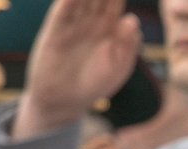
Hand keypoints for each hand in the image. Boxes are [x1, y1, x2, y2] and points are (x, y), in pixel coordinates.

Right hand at [16, 0, 141, 138]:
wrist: (64, 100)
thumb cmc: (95, 83)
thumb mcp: (118, 67)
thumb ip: (127, 45)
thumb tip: (131, 19)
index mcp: (112, 27)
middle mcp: (92, 19)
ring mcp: (73, 22)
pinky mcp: (56, 30)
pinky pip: (63, 10)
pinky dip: (68, 0)